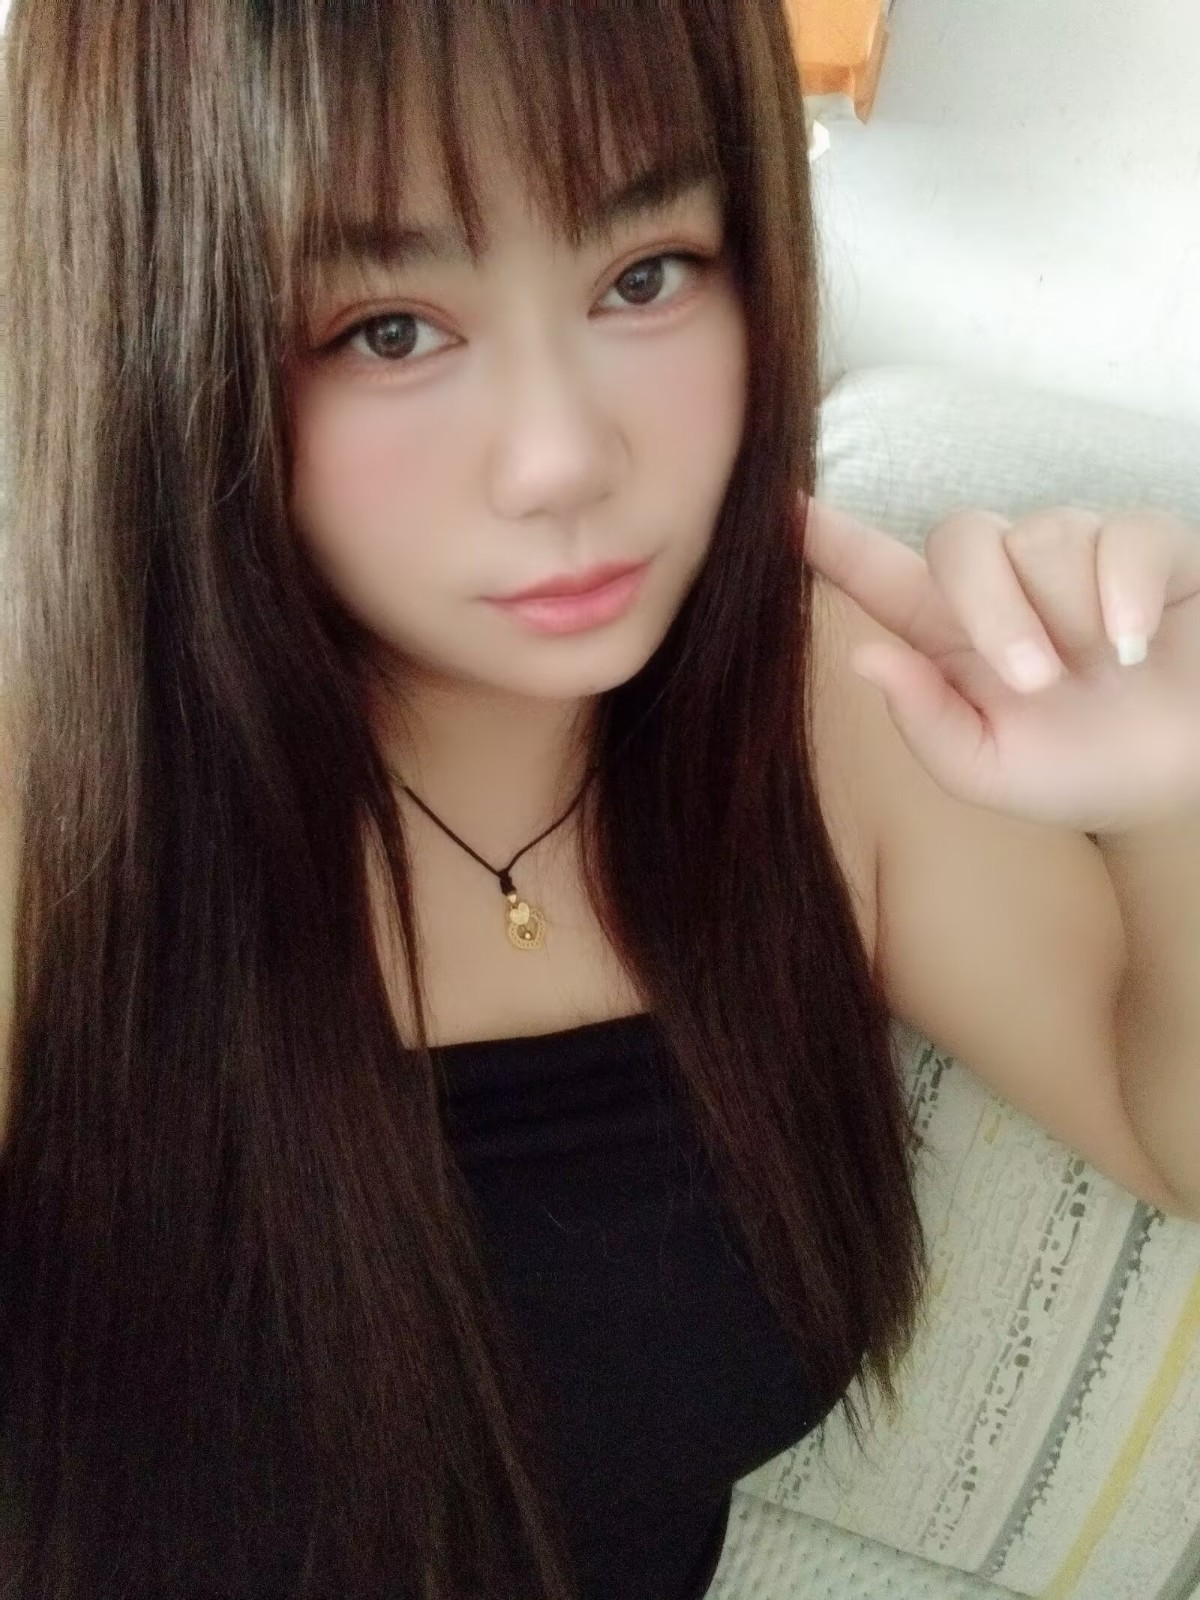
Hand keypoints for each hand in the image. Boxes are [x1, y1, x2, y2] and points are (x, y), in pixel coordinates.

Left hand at [801, 499, 1199, 834]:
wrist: (1182, 777)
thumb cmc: (1079, 770)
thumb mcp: (989, 769)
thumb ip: (925, 721)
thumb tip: (862, 658)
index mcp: (948, 633)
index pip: (876, 571)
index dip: (829, 538)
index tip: (779, 507)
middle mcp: (1004, 580)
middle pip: (959, 538)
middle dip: (991, 609)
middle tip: (1034, 682)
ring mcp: (1075, 555)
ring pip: (1044, 538)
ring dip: (1070, 619)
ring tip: (1102, 672)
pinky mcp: (1148, 546)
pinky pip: (1125, 534)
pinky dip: (1125, 592)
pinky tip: (1132, 644)